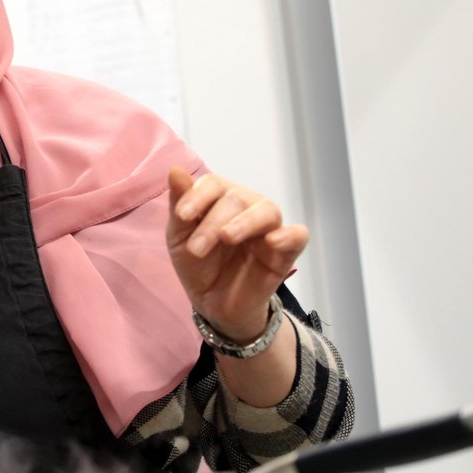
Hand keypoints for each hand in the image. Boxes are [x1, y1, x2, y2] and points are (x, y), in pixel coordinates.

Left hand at [166, 166, 308, 341]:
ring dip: (244, 223)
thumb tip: (175, 170)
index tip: (182, 216)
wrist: (212, 303)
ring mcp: (268, 229)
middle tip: (196, 248)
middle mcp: (247, 207)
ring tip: (226, 238)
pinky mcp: (285, 252)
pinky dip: (289, 235)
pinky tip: (272, 241)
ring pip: (267, 210)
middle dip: (212, 223)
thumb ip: (179, 204)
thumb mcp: (179, 237)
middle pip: (237, 199)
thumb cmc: (198, 265)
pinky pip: (298, 235)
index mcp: (220, 199)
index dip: (197, 196)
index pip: (214, 184)